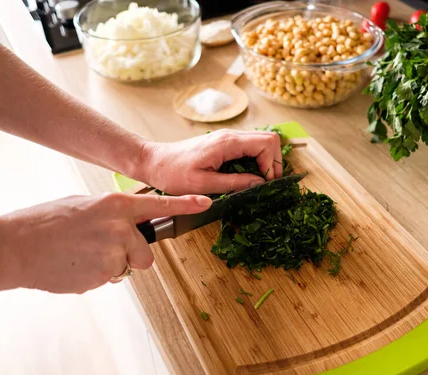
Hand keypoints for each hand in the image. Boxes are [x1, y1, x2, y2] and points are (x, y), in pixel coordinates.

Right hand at [3, 192, 211, 293]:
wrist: (15, 246)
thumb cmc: (45, 222)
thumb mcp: (83, 205)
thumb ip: (112, 214)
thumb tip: (128, 224)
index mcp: (115, 205)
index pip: (159, 205)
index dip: (186, 205)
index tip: (207, 203)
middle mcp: (120, 227)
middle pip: (145, 254)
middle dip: (129, 257)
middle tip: (98, 249)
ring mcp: (113, 253)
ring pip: (125, 268)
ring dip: (110, 267)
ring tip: (81, 256)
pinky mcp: (102, 275)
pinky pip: (108, 279)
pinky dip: (94, 276)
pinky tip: (74, 265)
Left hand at [140, 129, 282, 194]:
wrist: (153, 162)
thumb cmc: (173, 173)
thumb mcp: (203, 184)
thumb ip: (234, 183)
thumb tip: (259, 184)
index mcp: (227, 143)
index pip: (267, 143)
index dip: (273, 164)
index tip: (267, 183)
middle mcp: (230, 136)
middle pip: (269, 139)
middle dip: (274, 162)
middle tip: (267, 184)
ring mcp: (227, 138)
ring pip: (261, 142)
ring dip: (265, 161)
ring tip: (258, 182)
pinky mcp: (224, 144)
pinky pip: (249, 148)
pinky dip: (255, 161)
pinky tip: (247, 177)